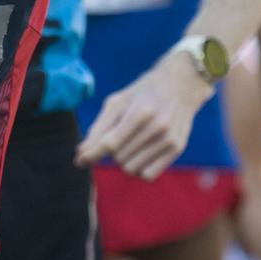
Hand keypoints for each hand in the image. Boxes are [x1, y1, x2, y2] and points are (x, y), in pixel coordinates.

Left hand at [75, 53, 210, 179]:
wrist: (182, 84)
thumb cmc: (142, 93)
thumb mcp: (118, 101)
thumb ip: (99, 127)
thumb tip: (81, 153)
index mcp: (140, 112)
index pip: (110, 143)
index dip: (92, 154)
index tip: (78, 161)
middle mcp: (157, 127)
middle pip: (119, 157)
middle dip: (112, 150)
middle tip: (120, 135)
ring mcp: (169, 139)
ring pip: (131, 169)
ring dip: (125, 160)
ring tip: (131, 142)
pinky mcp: (177, 148)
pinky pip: (148, 175)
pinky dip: (139, 169)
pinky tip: (141, 153)